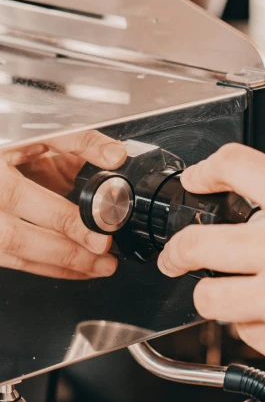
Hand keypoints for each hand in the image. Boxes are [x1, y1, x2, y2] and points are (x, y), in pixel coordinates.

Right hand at [0, 130, 125, 278]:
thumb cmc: (5, 142)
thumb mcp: (35, 133)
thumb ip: (76, 142)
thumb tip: (115, 156)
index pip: (19, 195)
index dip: (62, 218)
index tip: (98, 231)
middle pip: (17, 237)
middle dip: (66, 251)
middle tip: (104, 253)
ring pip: (17, 256)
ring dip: (63, 265)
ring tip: (101, 265)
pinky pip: (18, 262)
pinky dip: (52, 268)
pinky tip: (79, 268)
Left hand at [157, 144, 264, 399]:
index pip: (234, 166)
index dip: (205, 170)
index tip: (196, 181)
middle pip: (195, 243)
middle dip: (177, 252)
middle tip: (177, 257)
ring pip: (208, 299)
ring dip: (213, 298)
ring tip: (230, 298)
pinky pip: (246, 336)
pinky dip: (255, 330)